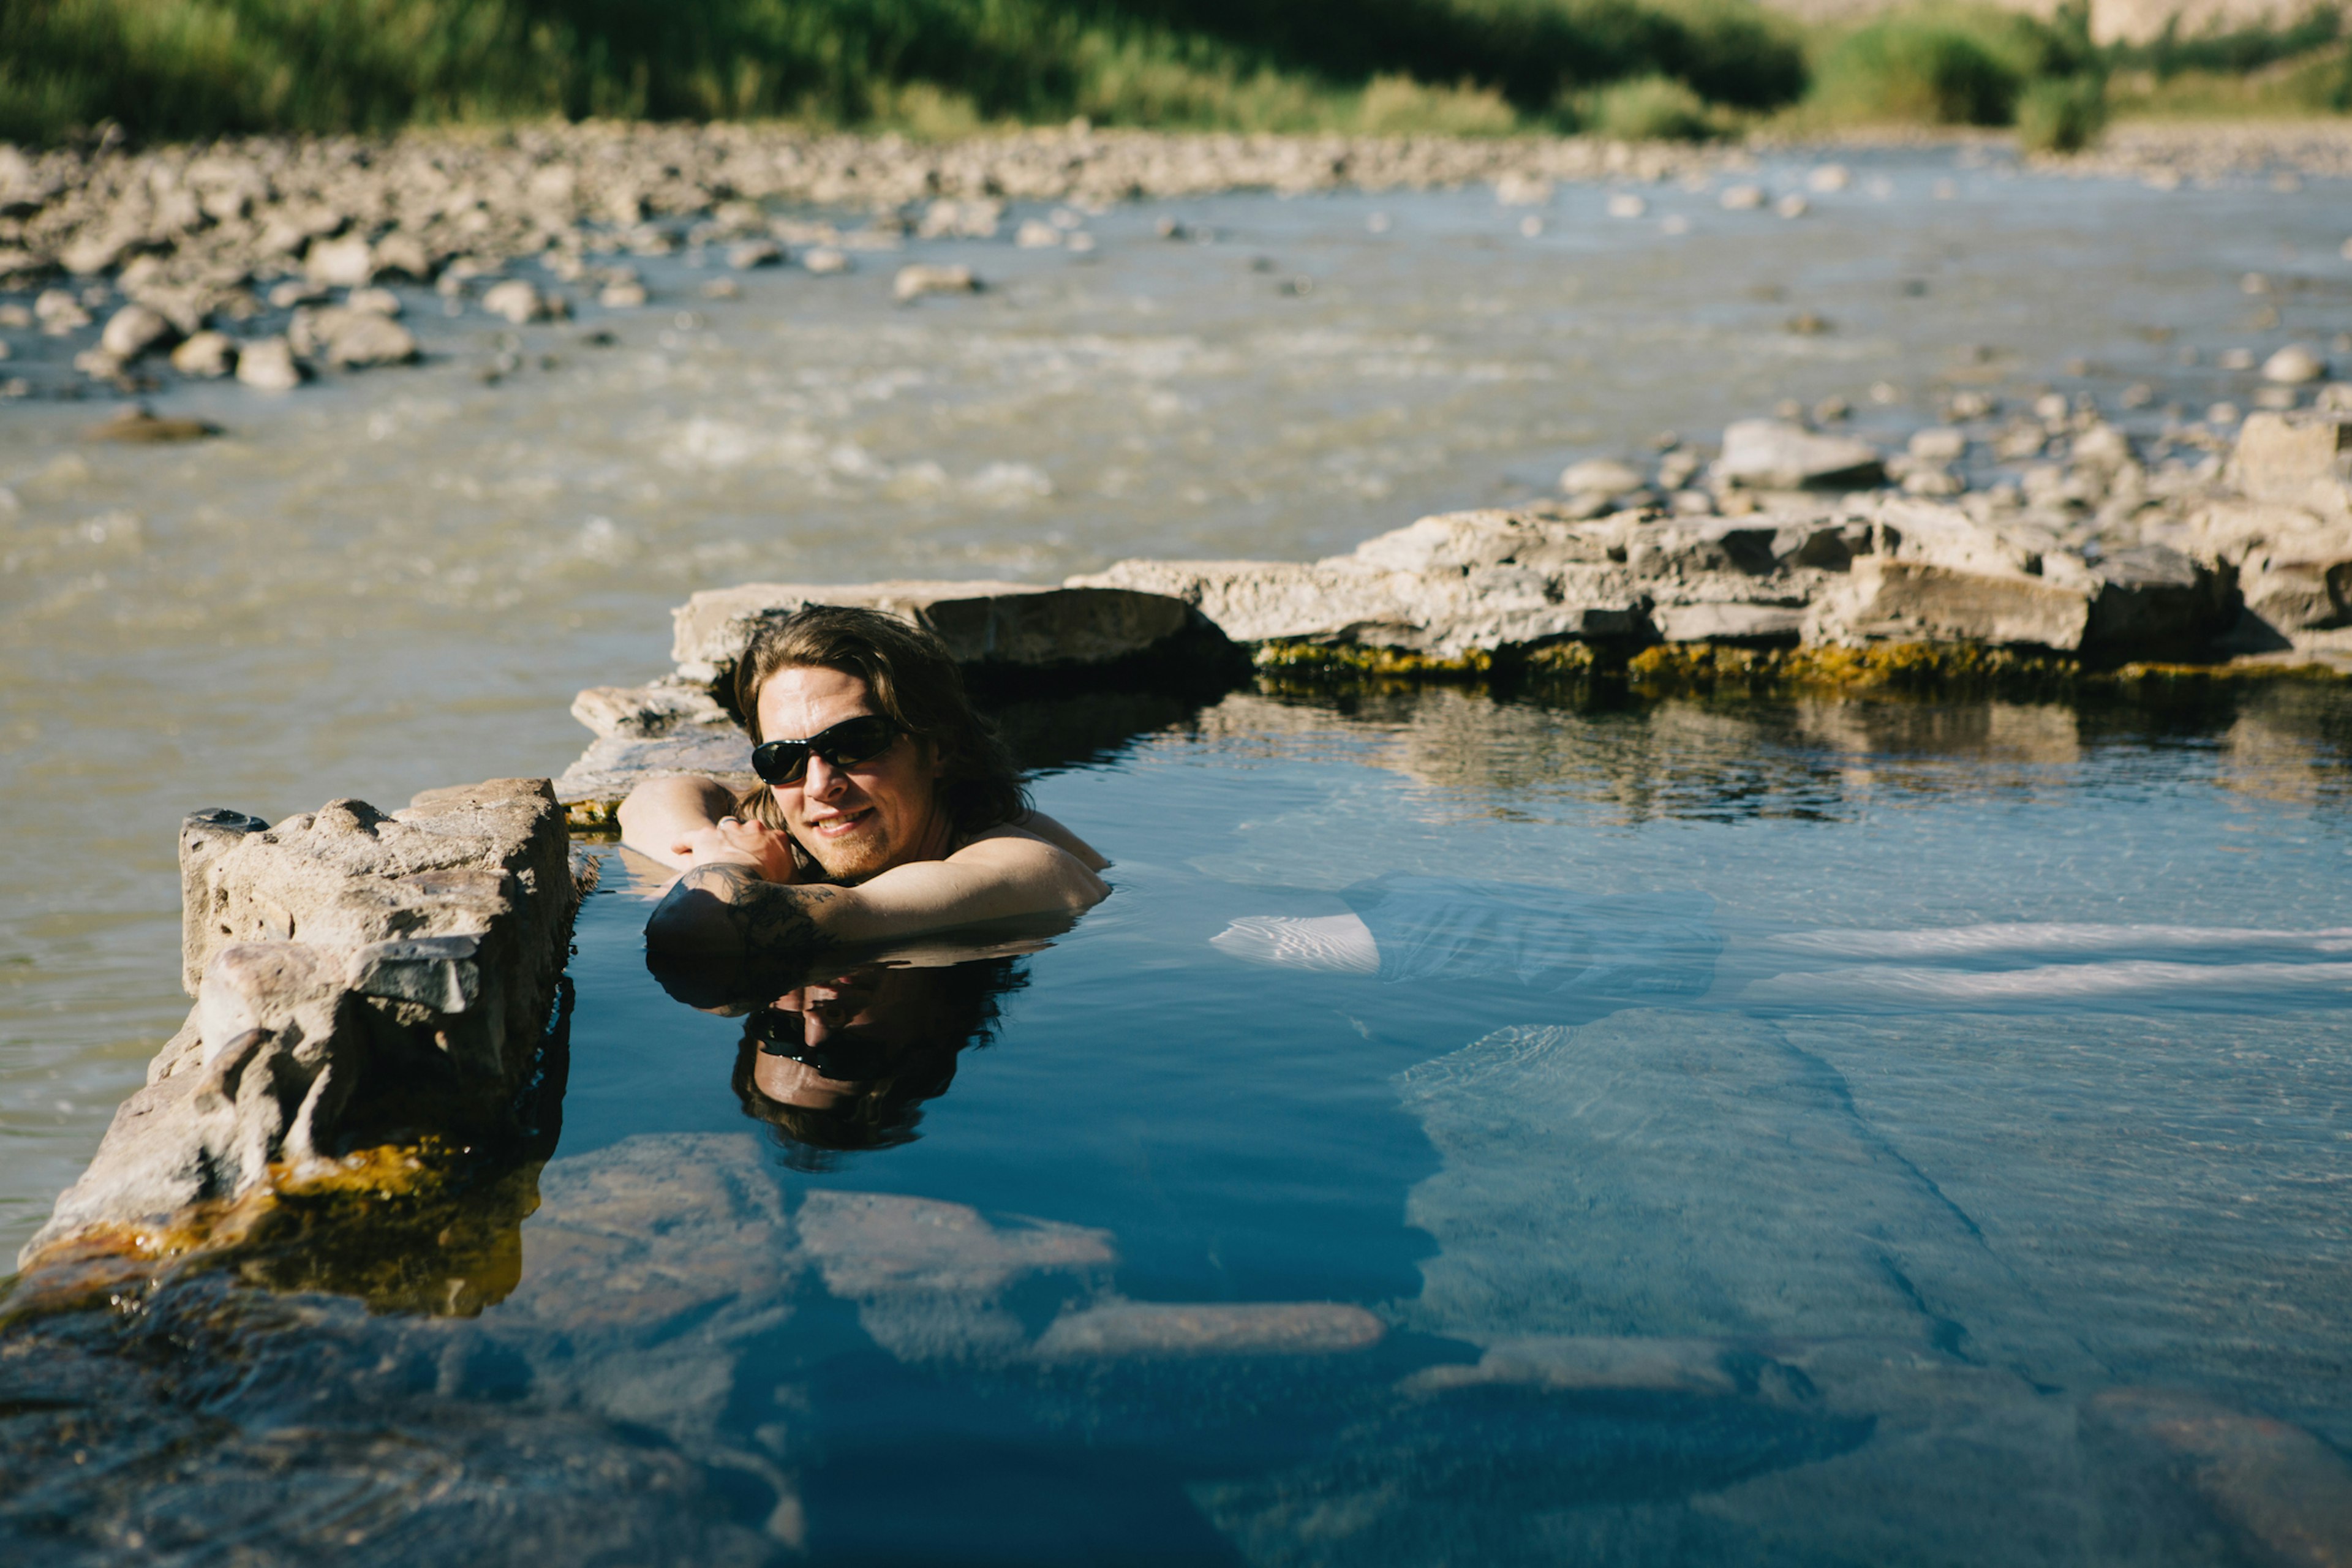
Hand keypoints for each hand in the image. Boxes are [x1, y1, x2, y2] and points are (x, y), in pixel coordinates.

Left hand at [672, 815, 798, 883]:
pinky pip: (689, 837)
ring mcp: (729, 830)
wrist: (746, 884)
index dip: (763, 849)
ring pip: (720, 831)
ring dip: (715, 841)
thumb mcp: (793, 885)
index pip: (770, 838)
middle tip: (736, 856)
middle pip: (746, 830)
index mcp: (776, 838)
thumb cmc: (771, 888)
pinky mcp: (704, 837)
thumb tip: (811, 888)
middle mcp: (754, 828)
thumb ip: (797, 880)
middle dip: (741, 841)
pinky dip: (682, 843)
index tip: (760, 859)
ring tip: (707, 854)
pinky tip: (676, 849)